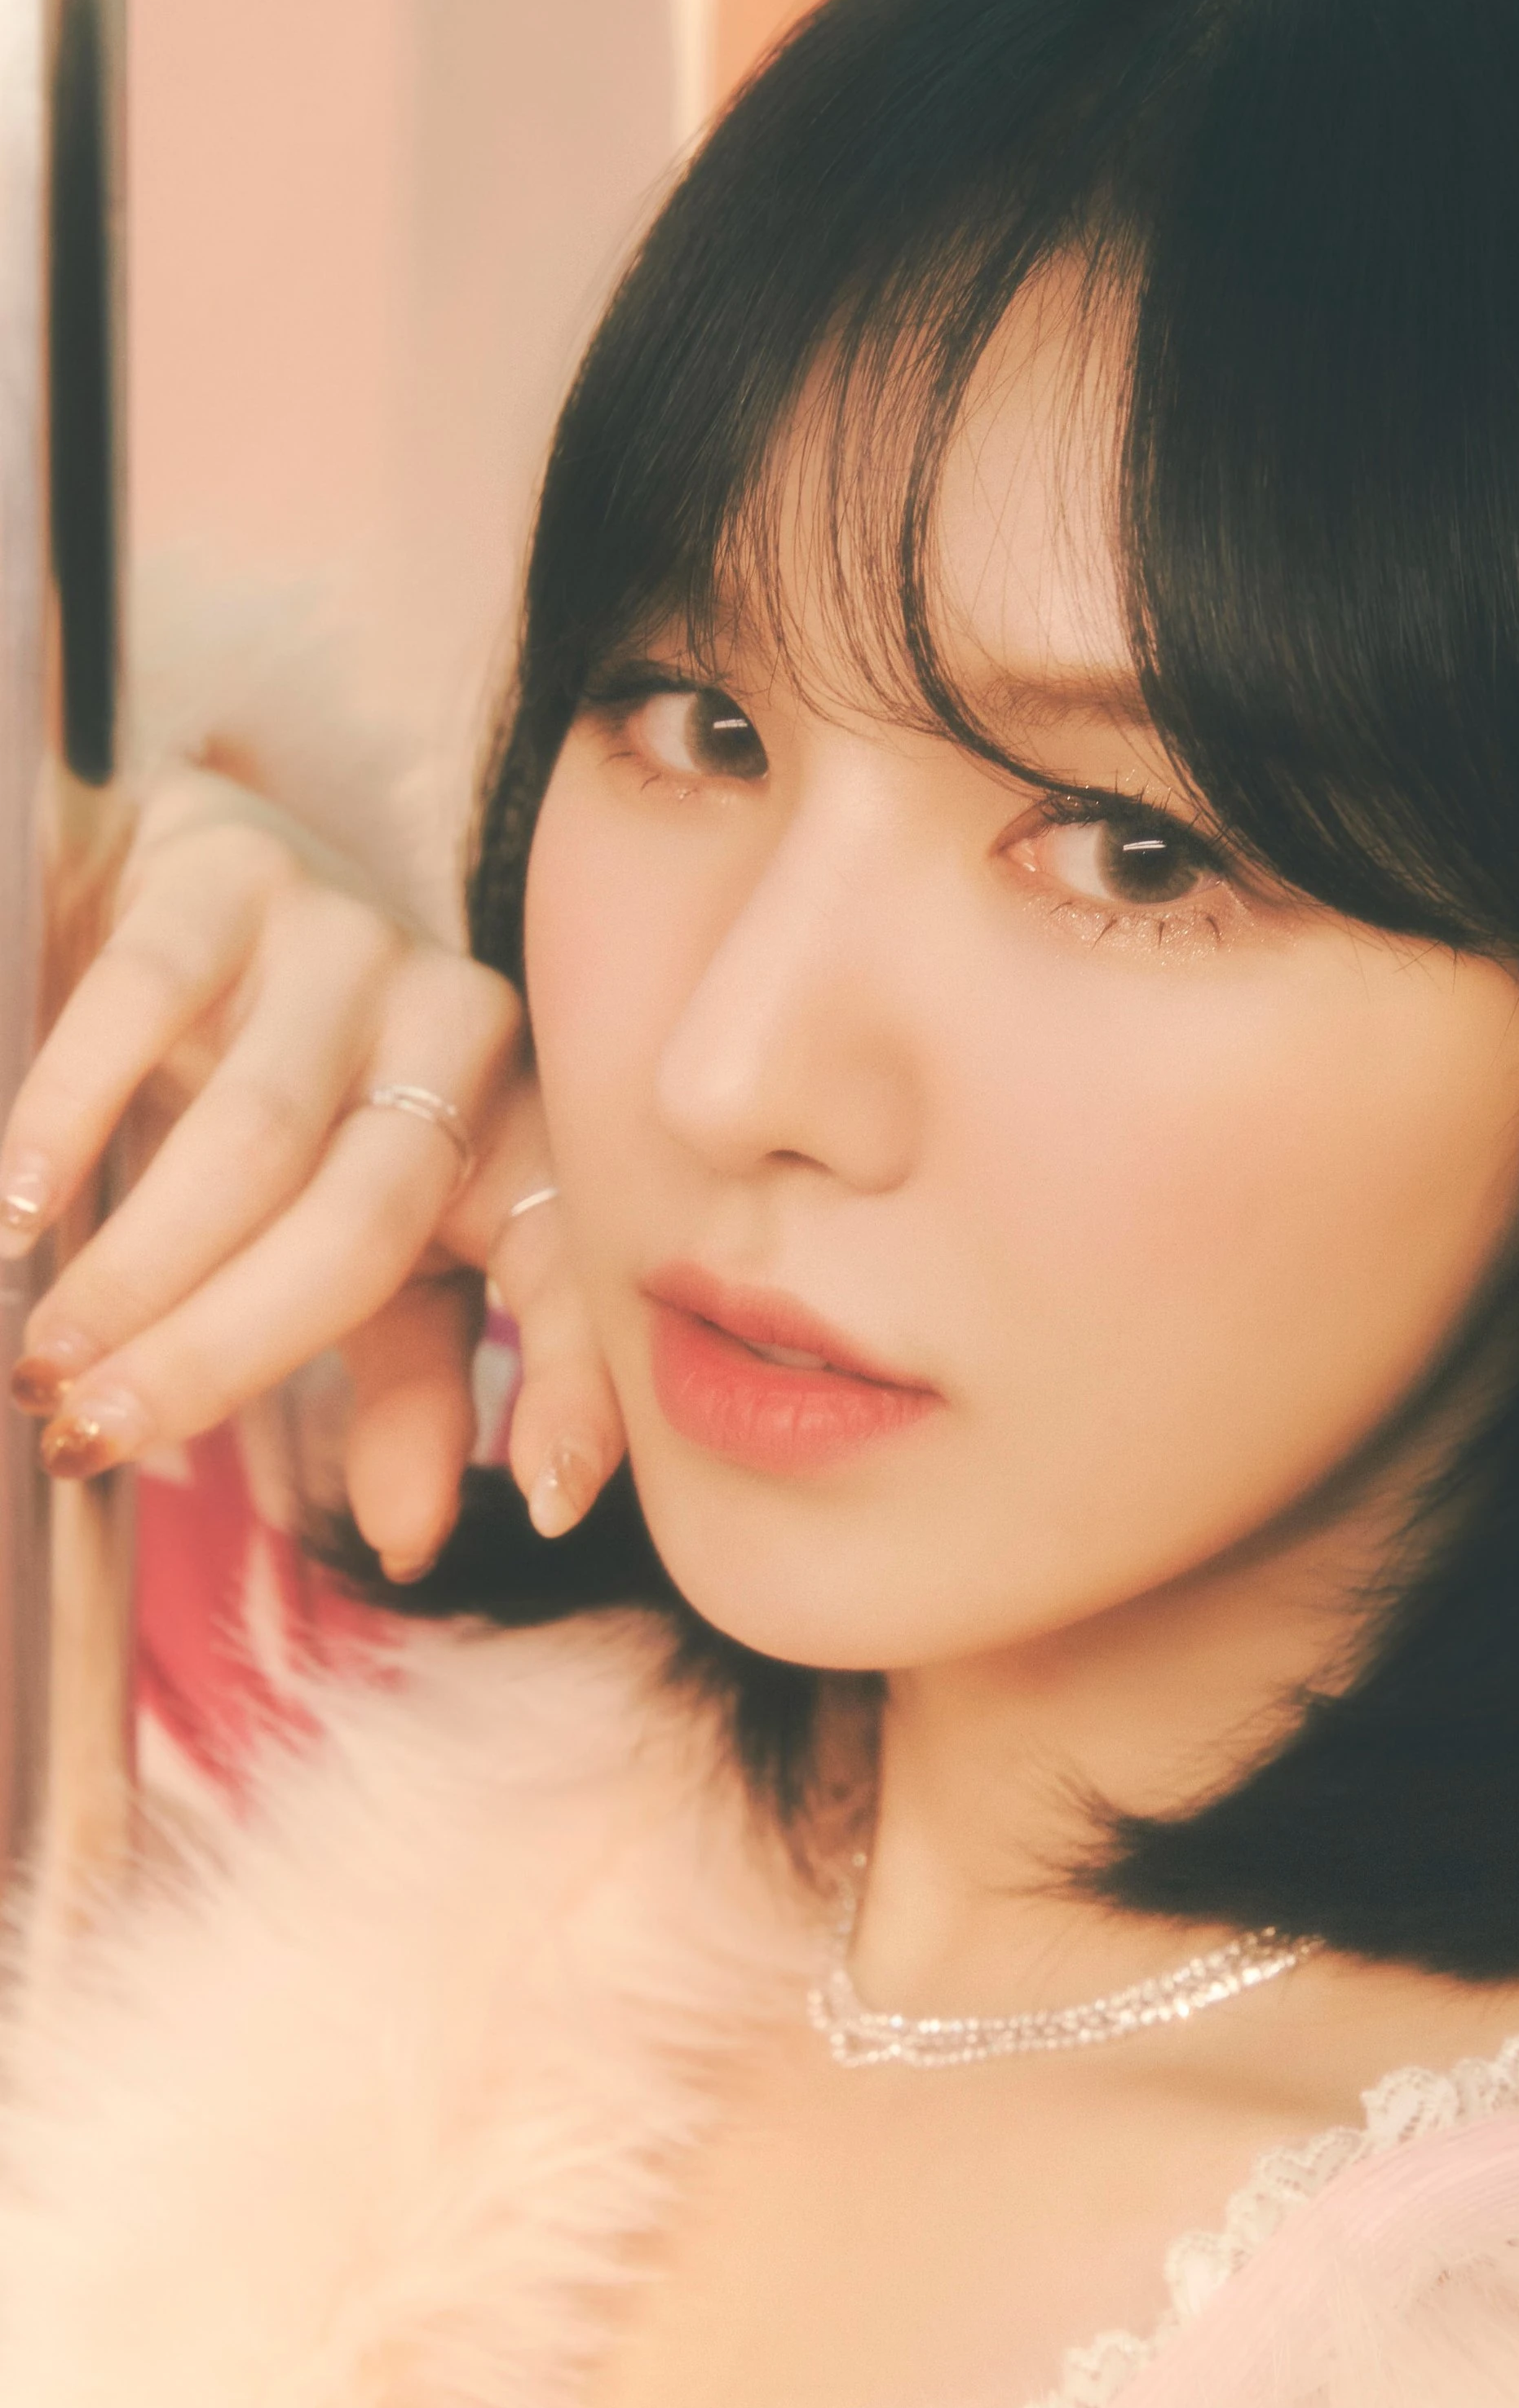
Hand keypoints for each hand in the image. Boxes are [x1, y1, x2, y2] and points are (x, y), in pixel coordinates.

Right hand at [0, 769, 624, 1579]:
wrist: (184, 882)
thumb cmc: (285, 1096)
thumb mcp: (360, 1245)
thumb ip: (408, 1383)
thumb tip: (412, 1538)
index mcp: (511, 1129)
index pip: (564, 1260)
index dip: (574, 1380)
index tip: (548, 1502)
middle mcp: (460, 1027)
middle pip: (364, 1225)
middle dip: (226, 1351)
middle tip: (99, 1436)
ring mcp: (350, 938)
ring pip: (253, 1137)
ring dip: (138, 1267)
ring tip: (45, 1355)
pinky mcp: (232, 868)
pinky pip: (146, 1006)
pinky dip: (66, 1122)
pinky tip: (13, 1209)